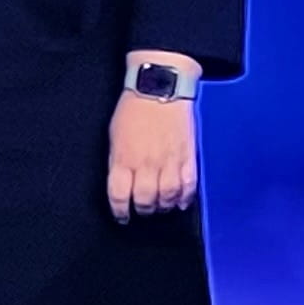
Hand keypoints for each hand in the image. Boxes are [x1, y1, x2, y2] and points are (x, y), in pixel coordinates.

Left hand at [107, 92, 198, 220]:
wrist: (160, 88)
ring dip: (164, 207)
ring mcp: (169, 161)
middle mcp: (146, 163)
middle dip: (143, 210)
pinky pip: (189, 185)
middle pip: (145, 200)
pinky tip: (181, 202)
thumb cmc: (133, 109)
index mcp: (123, 158)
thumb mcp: (114, 135)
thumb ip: (117, 160)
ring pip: (168, 196)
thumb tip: (120, 181)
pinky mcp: (188, 156)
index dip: (119, 210)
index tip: (122, 216)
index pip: (118, 195)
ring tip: (161, 207)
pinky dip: (186, 198)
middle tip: (143, 211)